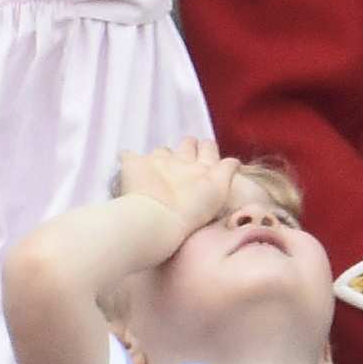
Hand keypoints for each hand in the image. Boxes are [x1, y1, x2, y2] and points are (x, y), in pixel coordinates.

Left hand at [114, 138, 234, 228]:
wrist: (158, 219)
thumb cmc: (191, 215)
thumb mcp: (218, 195)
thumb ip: (226, 173)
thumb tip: (234, 161)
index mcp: (203, 168)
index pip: (208, 148)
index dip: (207, 150)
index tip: (206, 156)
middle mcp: (182, 160)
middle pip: (188, 144)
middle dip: (188, 147)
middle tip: (185, 159)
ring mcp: (157, 160)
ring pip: (162, 150)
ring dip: (162, 157)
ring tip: (158, 169)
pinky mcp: (135, 164)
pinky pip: (128, 155)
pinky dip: (129, 159)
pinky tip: (128, 164)